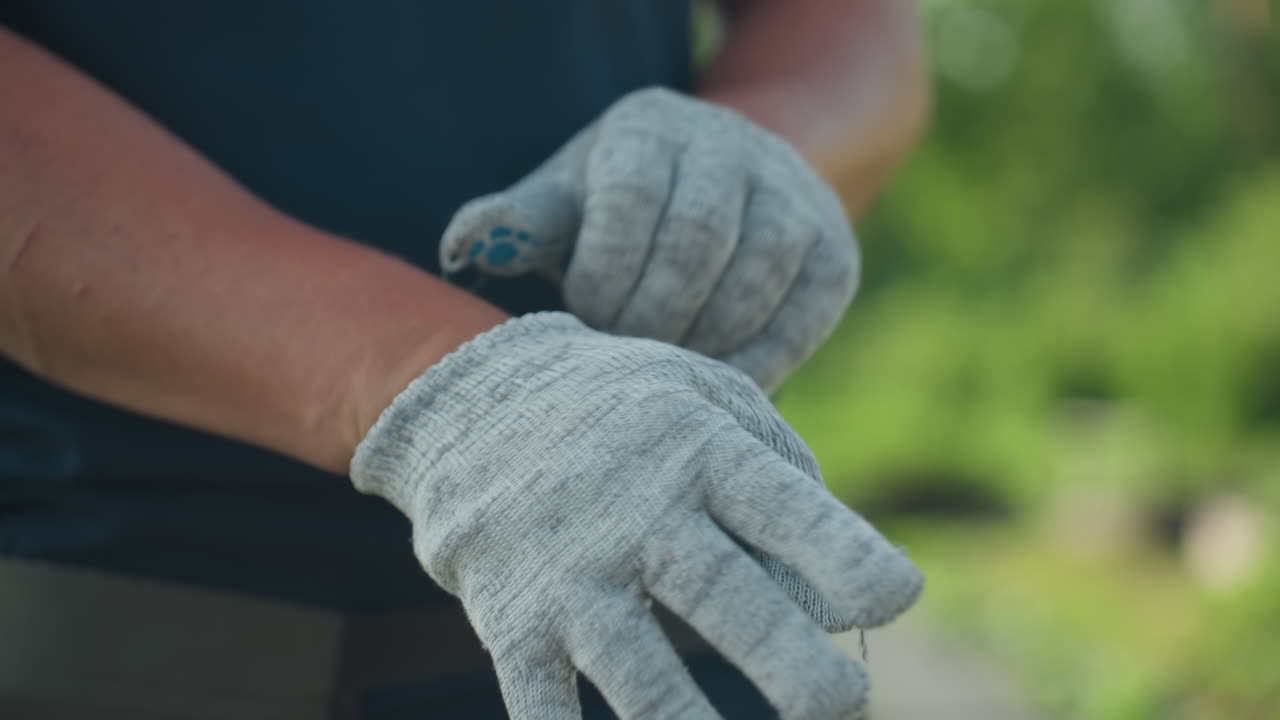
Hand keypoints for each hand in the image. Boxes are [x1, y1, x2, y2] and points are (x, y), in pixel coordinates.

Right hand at [351, 312, 920, 718]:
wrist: (471, 402)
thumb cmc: (622, 409)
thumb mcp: (706, 394)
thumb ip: (782, 468)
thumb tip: (839, 592)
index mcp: (697, 450)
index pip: (788, 512)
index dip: (851, 560)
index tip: (896, 598)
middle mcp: (635, 514)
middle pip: (729, 602)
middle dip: (798, 668)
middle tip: (845, 701)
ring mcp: (569, 575)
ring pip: (644, 682)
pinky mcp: (512, 623)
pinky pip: (546, 713)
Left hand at [440, 88, 859, 392]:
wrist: (721, 190)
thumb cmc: (617, 209)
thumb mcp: (566, 204)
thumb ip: (519, 223)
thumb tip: (462, 246)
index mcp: (650, 128)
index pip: (630, 202)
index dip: (603, 278)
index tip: (584, 322)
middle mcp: (732, 146)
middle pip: (698, 240)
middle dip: (653, 317)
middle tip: (625, 360)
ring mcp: (794, 195)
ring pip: (757, 277)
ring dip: (704, 342)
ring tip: (666, 373)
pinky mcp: (835, 250)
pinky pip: (803, 315)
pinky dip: (758, 361)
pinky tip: (716, 384)